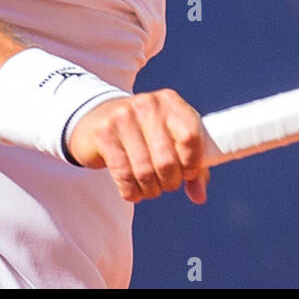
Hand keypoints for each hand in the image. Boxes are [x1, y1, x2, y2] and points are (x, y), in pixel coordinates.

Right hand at [66, 90, 208, 203]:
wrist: (98, 117)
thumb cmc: (145, 133)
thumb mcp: (172, 140)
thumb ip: (192, 166)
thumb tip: (199, 196)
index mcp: (171, 102)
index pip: (190, 137)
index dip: (193, 163)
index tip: (188, 173)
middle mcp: (148, 105)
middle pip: (167, 160)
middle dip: (170, 182)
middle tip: (167, 184)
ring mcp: (123, 117)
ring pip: (145, 171)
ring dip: (150, 189)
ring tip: (150, 188)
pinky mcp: (104, 134)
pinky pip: (123, 174)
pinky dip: (131, 191)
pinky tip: (133, 190)